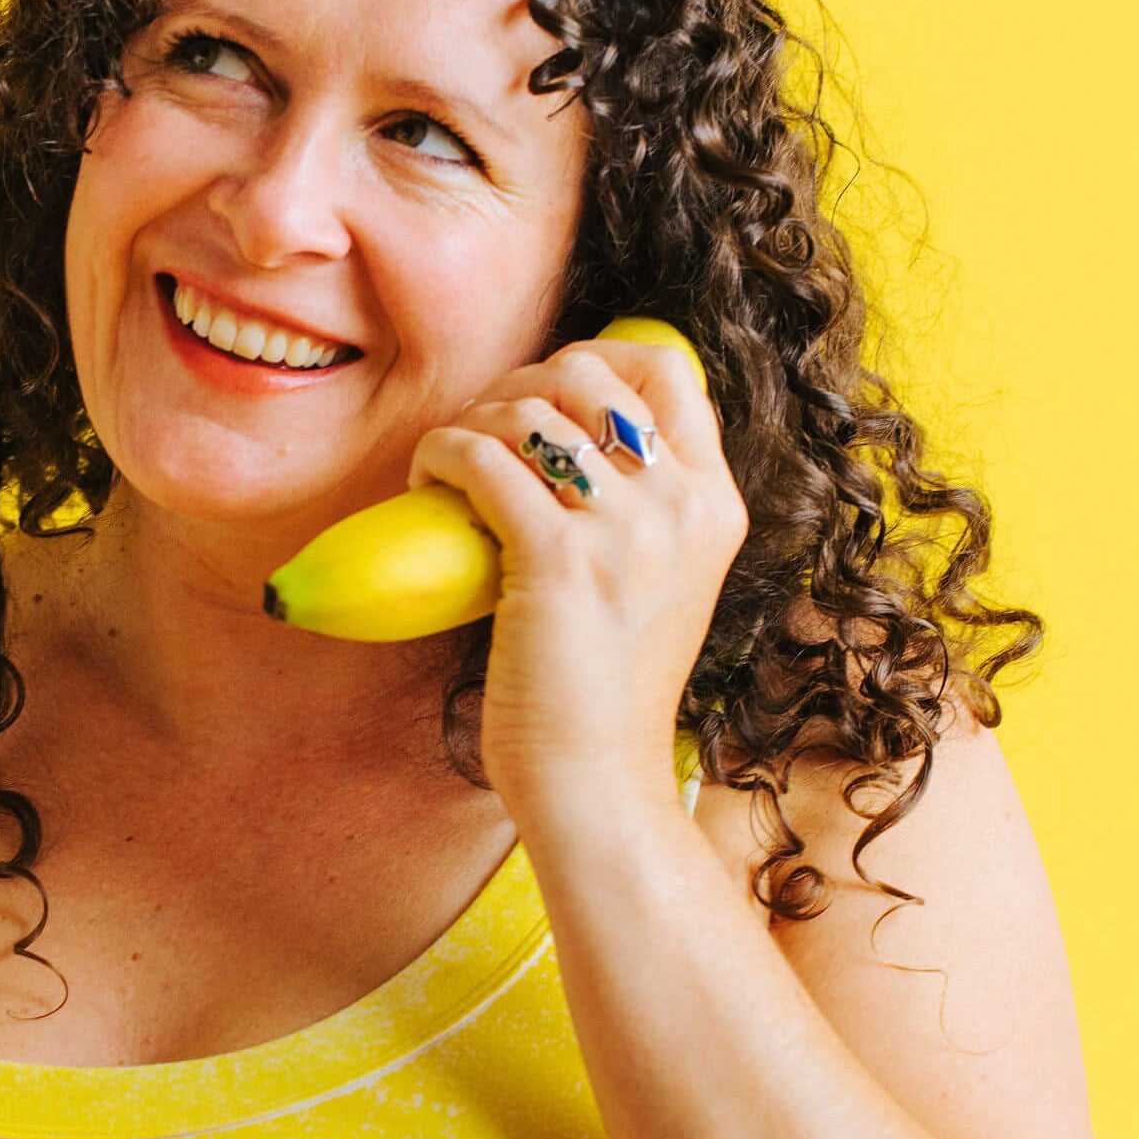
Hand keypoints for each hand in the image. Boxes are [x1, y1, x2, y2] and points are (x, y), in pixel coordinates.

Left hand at [405, 339, 746, 816]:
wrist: (596, 782)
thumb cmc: (605, 695)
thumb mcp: (657, 587)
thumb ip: (642, 517)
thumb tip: (569, 444)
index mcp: (714, 505)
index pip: (669, 369)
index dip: (594, 356)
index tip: (540, 395)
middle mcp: (681, 506)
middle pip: (591, 372)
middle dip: (519, 384)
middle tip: (480, 435)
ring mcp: (626, 531)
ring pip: (529, 410)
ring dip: (470, 422)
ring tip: (446, 469)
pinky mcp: (559, 560)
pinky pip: (481, 459)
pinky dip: (439, 455)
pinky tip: (424, 485)